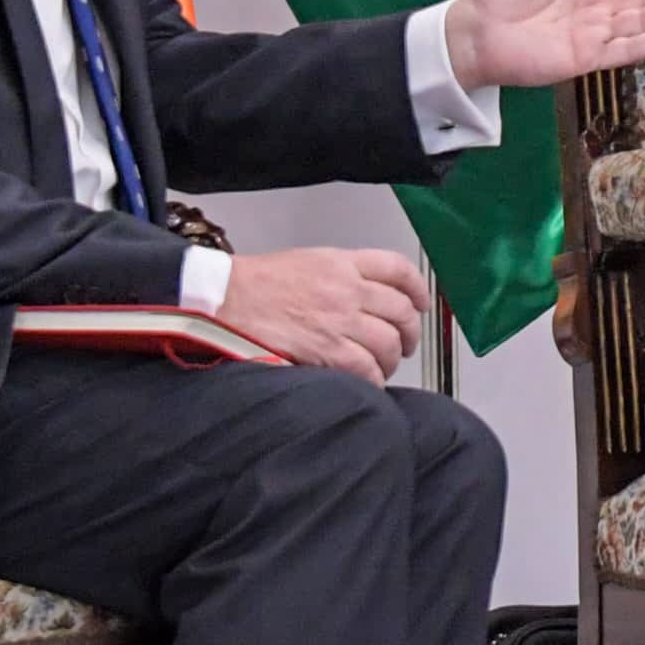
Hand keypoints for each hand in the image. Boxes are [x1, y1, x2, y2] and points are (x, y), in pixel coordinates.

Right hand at [217, 246, 434, 380]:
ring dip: (390, 359)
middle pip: (401, 310)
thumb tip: (367, 301)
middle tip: (403, 344)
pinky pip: (368, 370)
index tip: (422, 304)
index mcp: (341, 263)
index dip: (418, 289)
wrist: (223, 301)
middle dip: (409, 331)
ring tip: (381, 366)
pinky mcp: (328, 351)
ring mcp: (340, 320)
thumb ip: (340, 276)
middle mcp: (347, 289)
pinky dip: (372, 380)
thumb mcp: (304, 263)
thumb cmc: (255, 285)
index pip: (397, 269)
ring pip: (389, 343)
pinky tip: (364, 381)